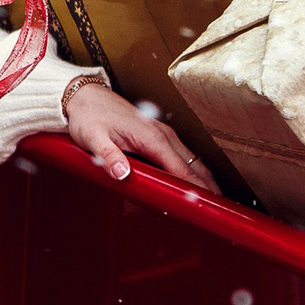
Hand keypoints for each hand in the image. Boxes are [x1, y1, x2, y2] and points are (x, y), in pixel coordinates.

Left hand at [64, 82, 218, 192]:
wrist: (84, 96)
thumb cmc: (89, 116)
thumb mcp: (93, 139)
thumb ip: (109, 157)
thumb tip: (123, 175)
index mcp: (151, 138)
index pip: (181, 169)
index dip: (197, 187)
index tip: (209, 203)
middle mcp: (162, 135)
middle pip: (194, 165)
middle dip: (208, 186)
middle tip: (220, 207)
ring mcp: (162, 133)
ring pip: (191, 159)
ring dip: (203, 178)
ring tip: (213, 198)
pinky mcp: (157, 134)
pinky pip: (181, 154)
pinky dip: (192, 168)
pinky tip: (193, 180)